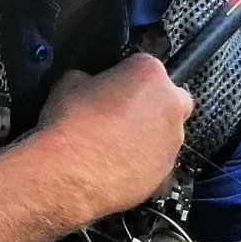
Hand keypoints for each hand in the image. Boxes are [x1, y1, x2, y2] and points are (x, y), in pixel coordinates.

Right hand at [34, 53, 192, 225]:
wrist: (71, 175)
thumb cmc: (71, 130)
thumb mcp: (68, 84)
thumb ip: (88, 78)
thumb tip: (86, 83)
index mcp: (150, 74)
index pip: (143, 65)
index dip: (123, 76)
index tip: (112, 87)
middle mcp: (170, 104)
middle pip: (164, 97)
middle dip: (146, 104)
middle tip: (117, 114)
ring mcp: (172, 140)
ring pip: (164, 130)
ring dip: (145, 134)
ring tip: (112, 143)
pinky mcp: (166, 170)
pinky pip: (157, 159)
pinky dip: (142, 160)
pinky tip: (115, 164)